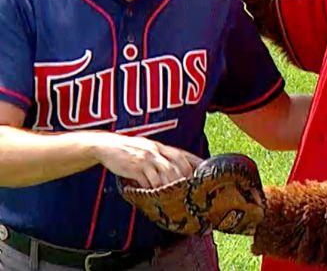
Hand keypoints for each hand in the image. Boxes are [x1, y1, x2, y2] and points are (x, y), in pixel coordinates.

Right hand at [82, 131, 201, 187]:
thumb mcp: (146, 149)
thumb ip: (159, 157)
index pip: (181, 154)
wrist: (107, 146)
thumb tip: (174, 169)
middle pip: (176, 164)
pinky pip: (148, 181)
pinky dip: (153, 189)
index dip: (194, 163)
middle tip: (189, 189)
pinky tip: (154, 194)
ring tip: (175, 196)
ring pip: (164, 173)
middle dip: (185, 177)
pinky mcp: (135, 167)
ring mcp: (146, 159)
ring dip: (170, 186)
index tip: (203, 172)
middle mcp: (155, 150)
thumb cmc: (128, 149)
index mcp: (159, 146)